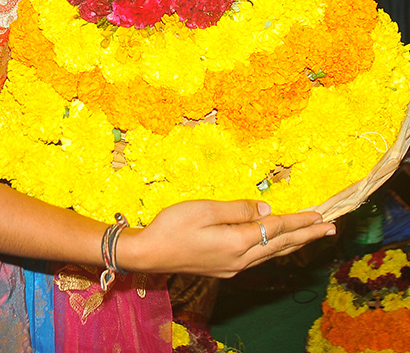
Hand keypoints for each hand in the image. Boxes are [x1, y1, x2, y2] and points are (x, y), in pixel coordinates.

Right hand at [118, 199, 334, 277]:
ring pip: (272, 254)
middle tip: (330, 228)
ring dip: (295, 244)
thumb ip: (237, 209)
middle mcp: (241, 259)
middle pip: (281, 245)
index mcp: (237, 242)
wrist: (149, 254)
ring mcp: (233, 267)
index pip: (276, 229)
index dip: (300, 221)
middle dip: (307, 236)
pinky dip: (276, 248)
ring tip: (312, 236)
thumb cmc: (172, 226)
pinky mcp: (225, 269)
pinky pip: (260, 257)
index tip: (321, 216)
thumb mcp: (204, 209)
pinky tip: (277, 245)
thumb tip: (266, 209)